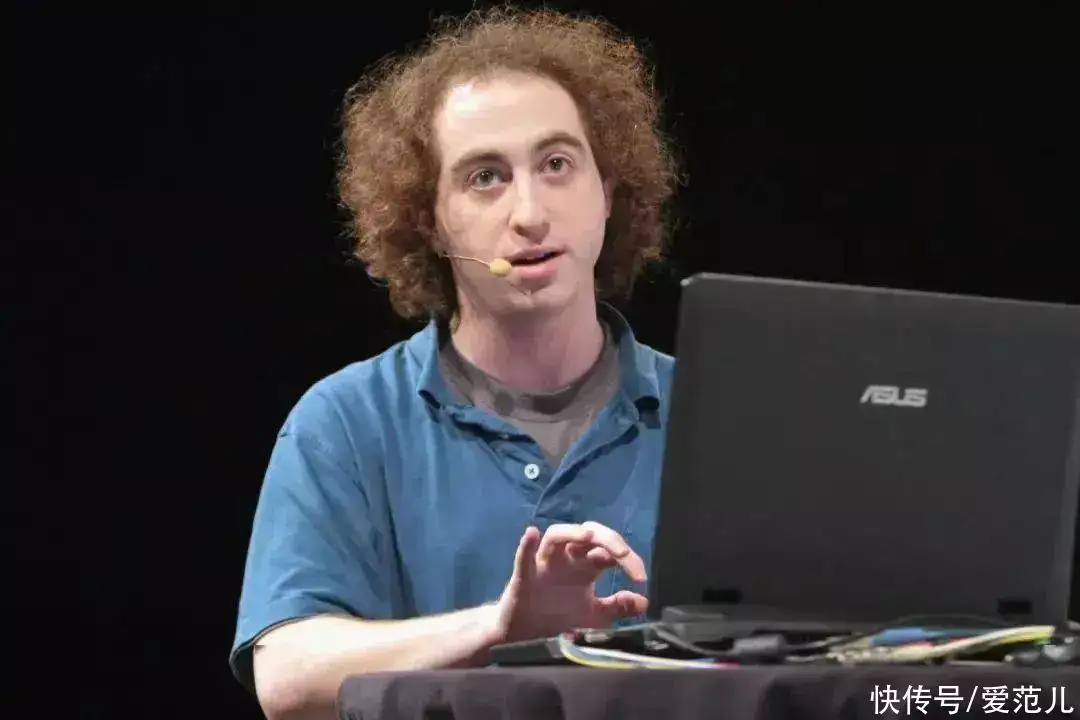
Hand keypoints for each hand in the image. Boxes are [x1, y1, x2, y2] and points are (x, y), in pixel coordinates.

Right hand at [495, 521, 648, 642]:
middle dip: (608, 539)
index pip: (610, 551)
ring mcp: (544, 565)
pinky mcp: (523, 576)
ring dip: (572, 532)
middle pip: (587, 535)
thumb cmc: (558, 618)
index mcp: (585, 566)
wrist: (524, 637)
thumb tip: (644, 602)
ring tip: (588, 535)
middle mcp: (566, 559)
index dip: (628, 559)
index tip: (641, 578)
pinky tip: (532, 534)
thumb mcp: (594, 615)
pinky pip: (523, 557)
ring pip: (556, 536)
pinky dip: (527, 545)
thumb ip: (618, 607)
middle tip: (624, 556)